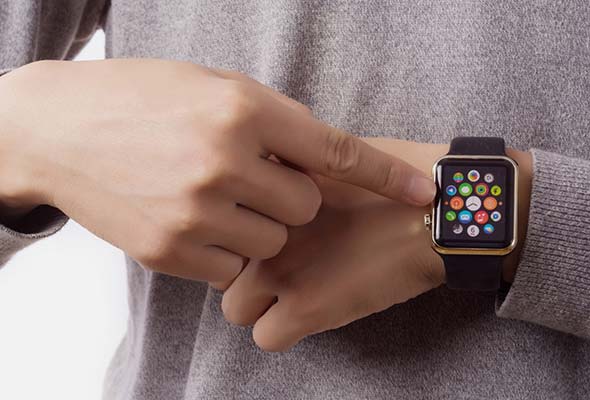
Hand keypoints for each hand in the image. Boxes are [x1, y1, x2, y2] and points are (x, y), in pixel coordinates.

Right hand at [0, 59, 434, 282]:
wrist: (59, 130)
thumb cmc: (143, 99)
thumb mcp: (213, 87)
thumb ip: (271, 122)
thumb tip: (321, 160)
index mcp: (242, 109)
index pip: (335, 152)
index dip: (384, 176)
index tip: (423, 193)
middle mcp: (224, 160)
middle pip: (306, 205)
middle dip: (290, 196)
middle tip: (254, 178)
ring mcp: (195, 210)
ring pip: (273, 240)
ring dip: (256, 224)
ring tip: (215, 197)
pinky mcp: (170, 250)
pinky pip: (231, 266)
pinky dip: (223, 248)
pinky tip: (192, 219)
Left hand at [220, 138, 447, 350]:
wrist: (437, 212)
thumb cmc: (396, 181)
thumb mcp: (335, 157)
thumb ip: (292, 168)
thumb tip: (268, 177)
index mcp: (269, 191)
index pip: (225, 223)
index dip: (244, 233)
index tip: (267, 237)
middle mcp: (264, 230)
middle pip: (221, 265)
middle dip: (244, 269)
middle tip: (280, 267)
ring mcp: (282, 271)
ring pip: (235, 308)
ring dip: (259, 304)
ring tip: (295, 292)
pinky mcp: (308, 308)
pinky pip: (266, 338)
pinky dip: (284, 331)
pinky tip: (312, 310)